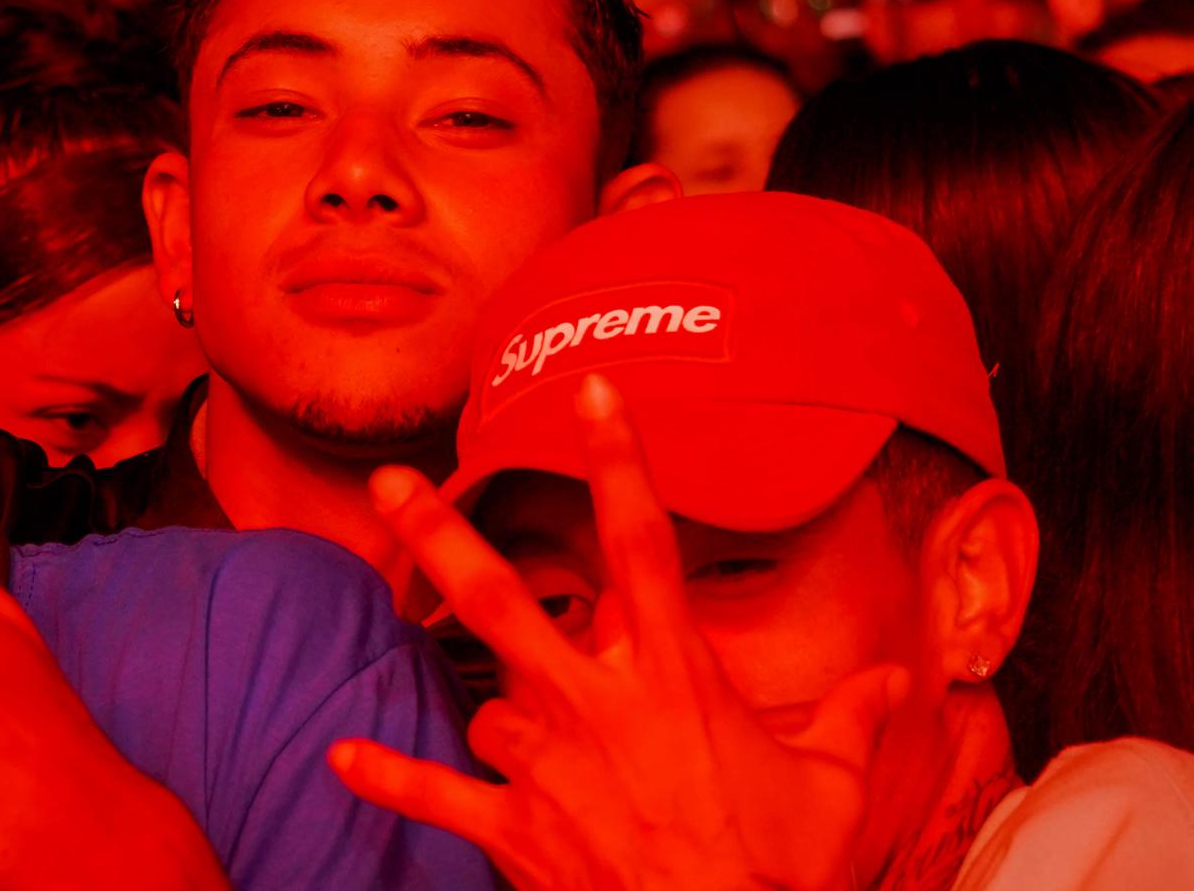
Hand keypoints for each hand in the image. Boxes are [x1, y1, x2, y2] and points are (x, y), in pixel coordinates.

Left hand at [330, 375, 906, 890]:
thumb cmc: (782, 873)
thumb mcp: (836, 786)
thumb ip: (853, 719)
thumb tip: (891, 683)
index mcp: (674, 675)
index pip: (643, 540)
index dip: (620, 457)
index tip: (593, 390)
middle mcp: (595, 703)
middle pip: (498, 597)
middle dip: (437, 534)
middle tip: (388, 483)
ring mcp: (545, 764)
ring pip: (483, 707)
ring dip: (495, 718)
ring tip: (526, 746)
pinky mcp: (514, 828)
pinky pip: (435, 794)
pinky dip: (388, 776)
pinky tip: (340, 757)